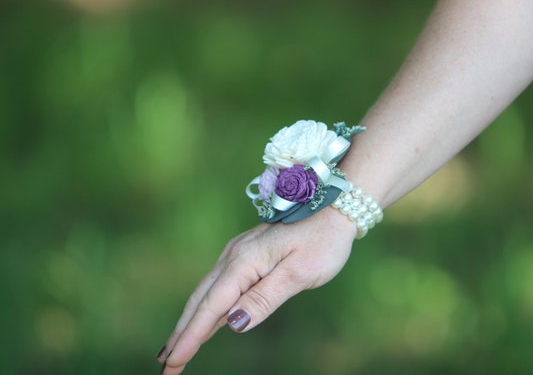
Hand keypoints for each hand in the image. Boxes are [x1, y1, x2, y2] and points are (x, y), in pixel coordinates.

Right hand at [157, 207, 356, 373]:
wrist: (333, 207)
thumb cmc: (322, 242)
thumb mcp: (299, 273)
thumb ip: (265, 298)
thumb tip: (234, 324)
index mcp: (244, 262)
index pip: (212, 306)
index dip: (190, 336)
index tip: (172, 362)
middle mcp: (233, 257)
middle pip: (200, 301)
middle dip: (181, 334)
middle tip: (166, 366)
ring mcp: (237, 254)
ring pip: (206, 293)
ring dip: (189, 322)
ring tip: (175, 349)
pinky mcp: (245, 255)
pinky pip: (218, 286)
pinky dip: (206, 308)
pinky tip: (202, 322)